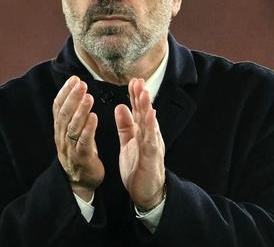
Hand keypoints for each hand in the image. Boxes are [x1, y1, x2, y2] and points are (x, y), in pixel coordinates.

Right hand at [53, 76, 103, 200]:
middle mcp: (62, 138)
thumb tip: (77, 91)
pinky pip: (83, 143)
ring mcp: (70, 149)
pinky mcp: (82, 159)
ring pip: (72, 127)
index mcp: (60, 130)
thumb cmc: (80, 153)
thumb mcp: (74, 132)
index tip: (74, 78)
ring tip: (88, 96)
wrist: (81, 182)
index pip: (58, 107)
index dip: (65, 92)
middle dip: (72, 97)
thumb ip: (74, 115)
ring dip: (80, 110)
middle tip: (81, 83)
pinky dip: (88, 129)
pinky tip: (94, 117)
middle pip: (64, 114)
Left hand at [114, 78, 165, 208]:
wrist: (146, 193)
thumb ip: (126, 126)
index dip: (135, 96)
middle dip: (142, 97)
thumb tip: (121, 106)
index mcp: (143, 133)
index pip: (139, 111)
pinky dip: (151, 128)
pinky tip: (150, 116)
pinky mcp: (152, 158)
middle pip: (146, 113)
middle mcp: (150, 136)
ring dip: (147, 108)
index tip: (132, 81)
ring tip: (144, 93)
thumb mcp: (129, 143)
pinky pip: (151, 141)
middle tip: (138, 80)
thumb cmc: (138, 168)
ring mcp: (152, 146)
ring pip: (150, 124)